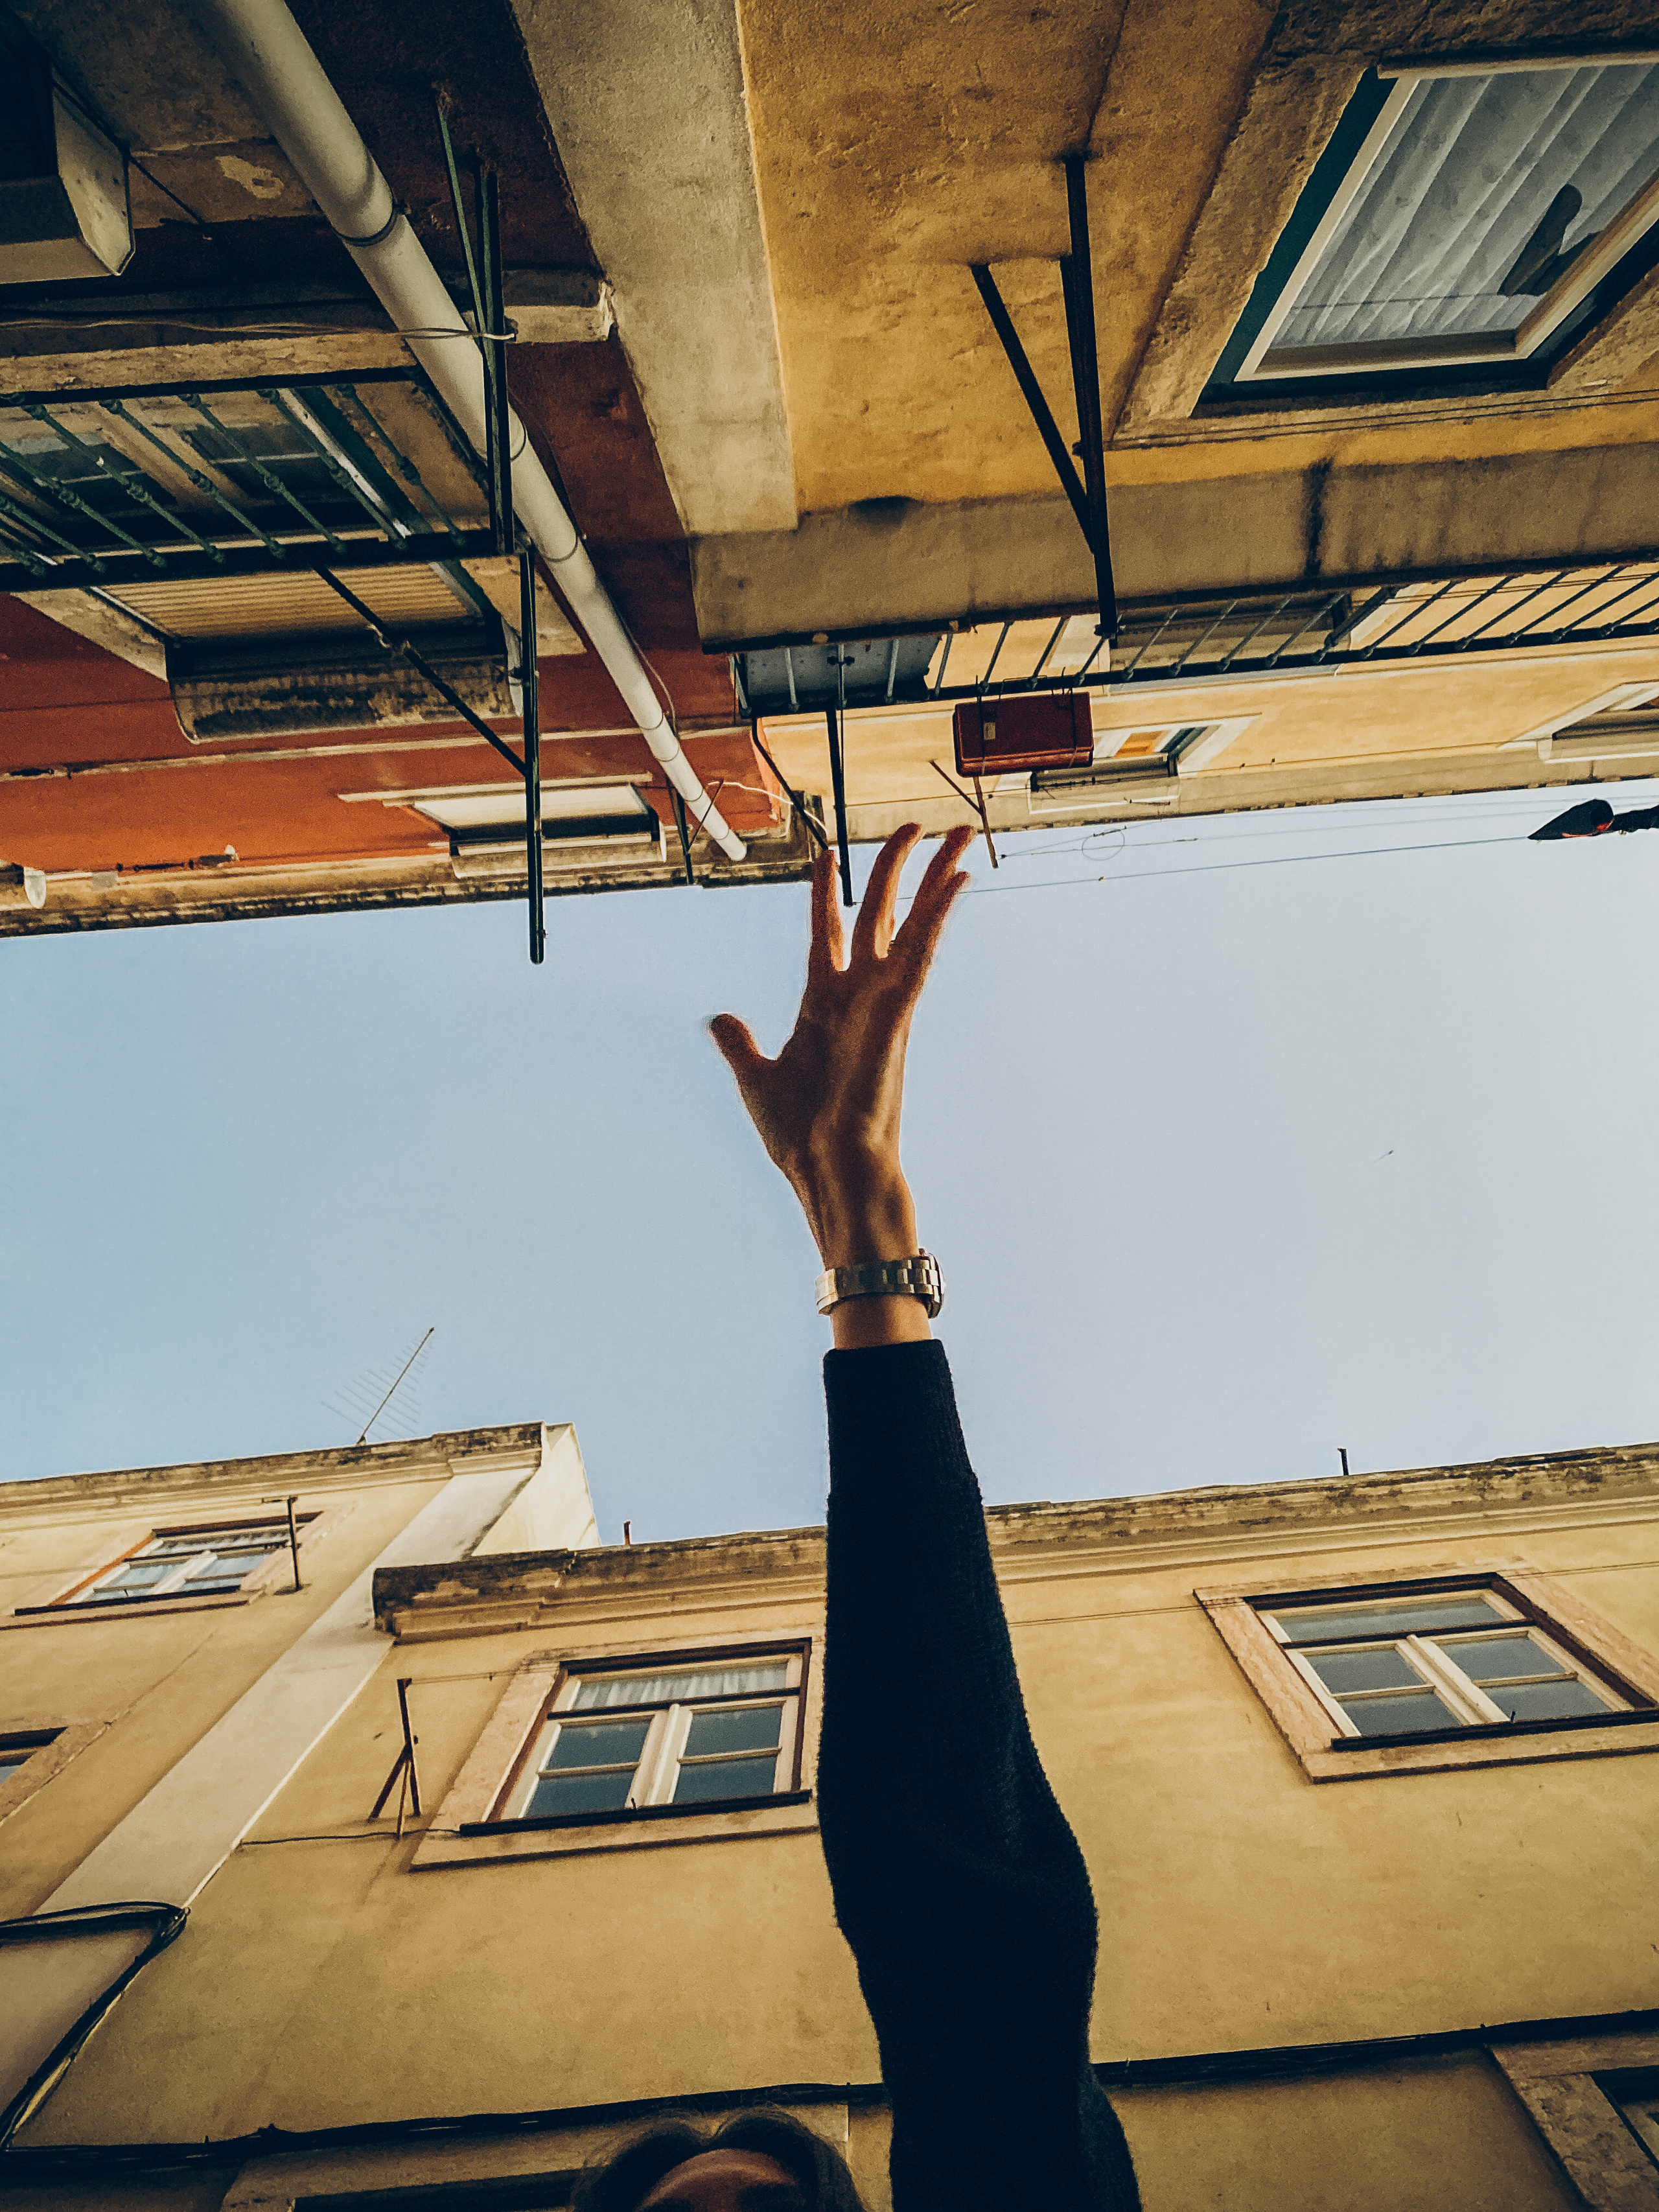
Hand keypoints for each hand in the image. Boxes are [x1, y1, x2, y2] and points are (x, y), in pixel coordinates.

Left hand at [711, 824, 973, 1344]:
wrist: (829, 1175)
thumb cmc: (801, 1140)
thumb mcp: (756, 1079)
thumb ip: (740, 1044)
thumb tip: (720, 1020)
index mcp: (823, 1006)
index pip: (826, 933)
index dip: (826, 893)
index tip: (826, 856)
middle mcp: (858, 997)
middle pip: (879, 915)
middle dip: (895, 869)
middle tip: (913, 825)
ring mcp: (883, 1002)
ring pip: (911, 923)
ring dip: (934, 876)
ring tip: (958, 834)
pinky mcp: (900, 1013)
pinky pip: (924, 951)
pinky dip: (940, 914)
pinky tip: (960, 880)